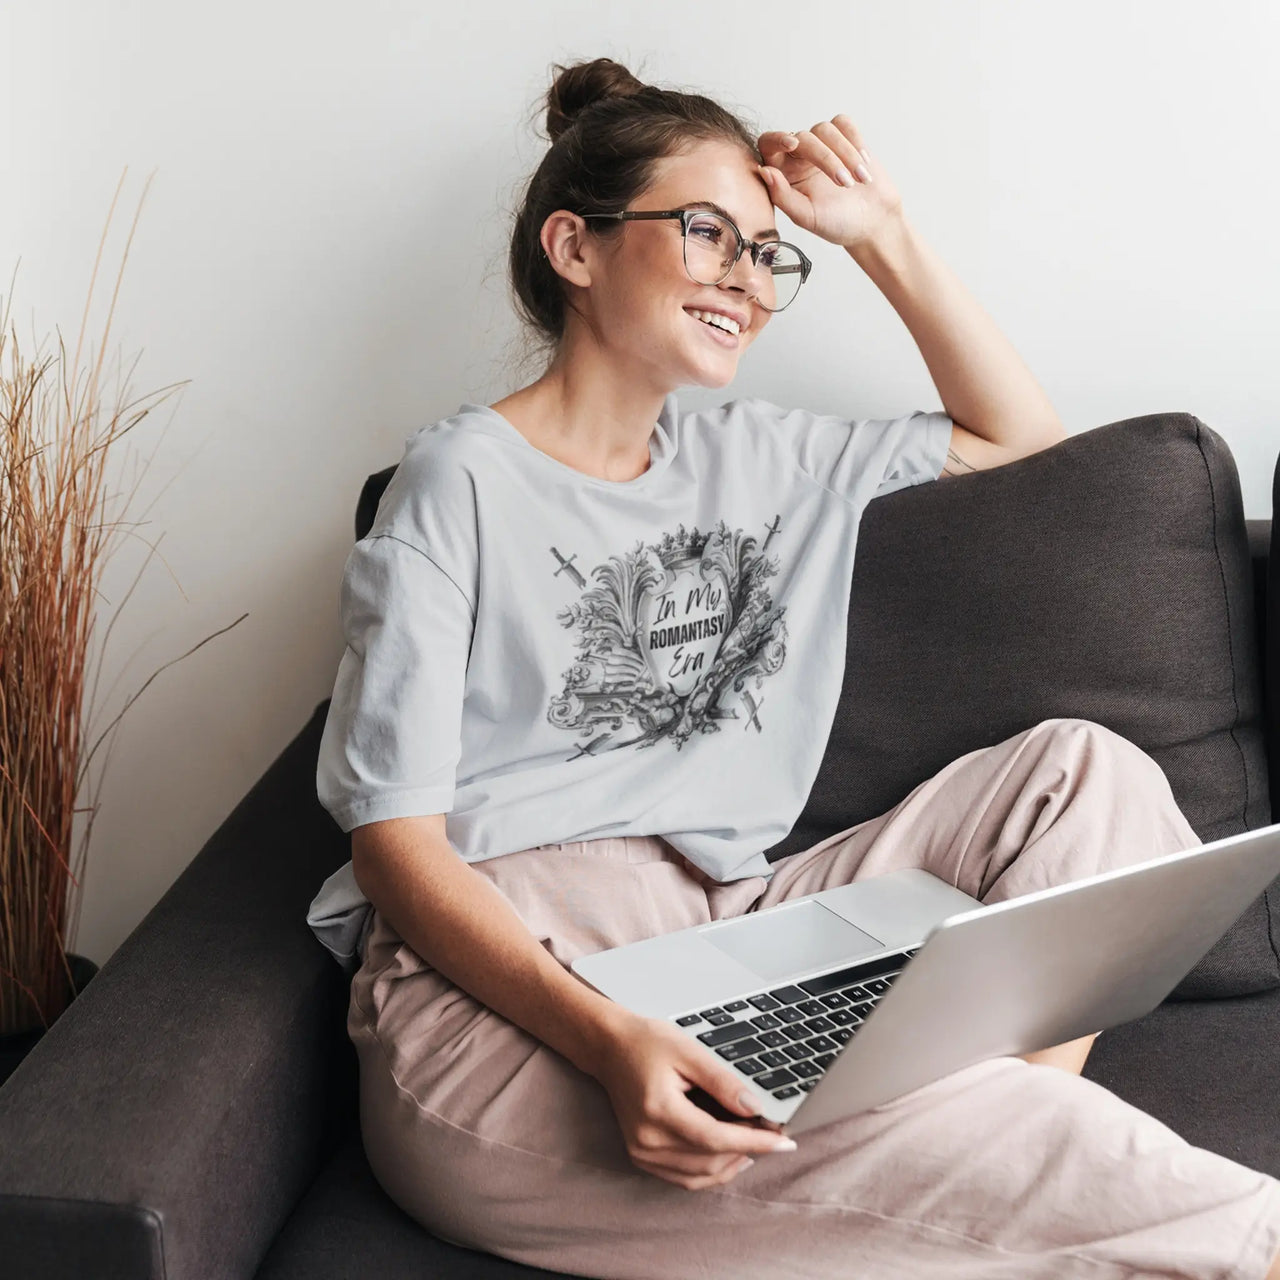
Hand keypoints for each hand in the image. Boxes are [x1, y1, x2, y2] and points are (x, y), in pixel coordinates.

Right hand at [590, 1010, 798, 1189]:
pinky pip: (685, 1178)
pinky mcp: (642, 1157)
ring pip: (700, 1177)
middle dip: (748, 1150)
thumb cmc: (646, 1043)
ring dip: (732, 1163)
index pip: (716, 1138)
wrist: (610, 1048)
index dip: (755, 1142)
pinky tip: (731, 1154)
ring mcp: (642, 1153)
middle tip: (774, 1134)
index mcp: (658, 1110)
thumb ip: (723, 1082)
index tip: (785, 1141)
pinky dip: (712, 1170)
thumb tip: (755, 1109)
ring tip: (756, 1144)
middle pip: (711, 1161)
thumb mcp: (688, 1051)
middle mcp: (647, 1140)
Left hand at [756, 115, 903, 250]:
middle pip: (803, 137)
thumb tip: (764, 170)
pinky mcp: (843, 137)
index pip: (768, 145)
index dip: (777, 139)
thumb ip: (782, 196)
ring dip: (846, 154)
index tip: (792, 144)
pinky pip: (843, 123)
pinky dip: (855, 141)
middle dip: (826, 159)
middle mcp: (799, 157)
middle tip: (845, 184)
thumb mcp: (807, 216)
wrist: (873, 222)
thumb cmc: (837, 223)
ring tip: (859, 180)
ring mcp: (822, 145)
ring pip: (825, 129)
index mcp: (784, 175)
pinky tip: (864, 162)